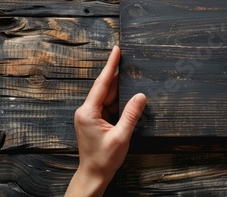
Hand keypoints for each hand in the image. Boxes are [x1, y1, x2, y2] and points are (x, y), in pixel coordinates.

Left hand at [65, 45, 145, 196]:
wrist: (94, 174)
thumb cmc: (104, 159)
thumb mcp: (121, 136)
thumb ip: (131, 114)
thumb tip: (140, 96)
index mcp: (88, 112)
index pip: (102, 84)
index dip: (111, 66)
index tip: (116, 51)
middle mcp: (86, 111)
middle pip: (105, 89)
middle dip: (119, 78)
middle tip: (131, 63)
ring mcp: (89, 116)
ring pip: (108, 98)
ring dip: (120, 93)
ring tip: (133, 83)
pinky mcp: (94, 121)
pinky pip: (108, 106)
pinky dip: (118, 103)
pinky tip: (128, 100)